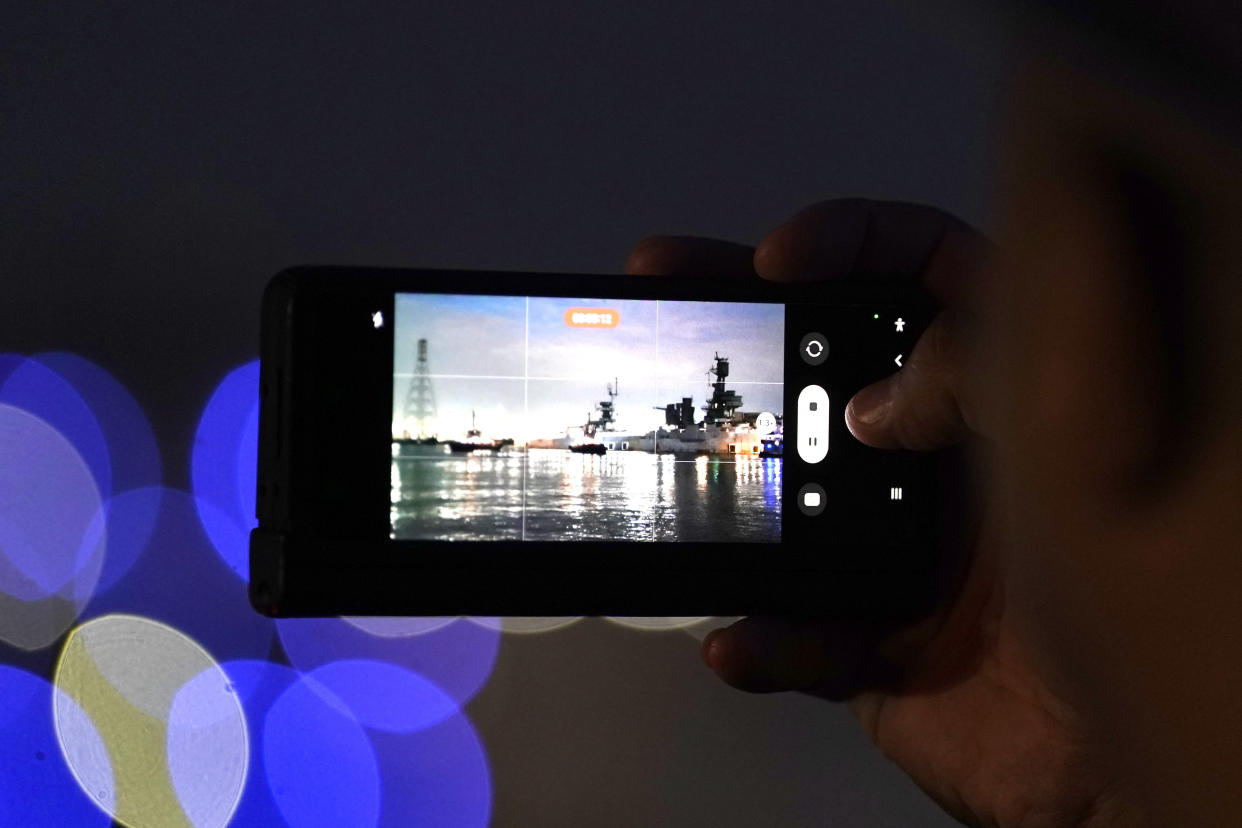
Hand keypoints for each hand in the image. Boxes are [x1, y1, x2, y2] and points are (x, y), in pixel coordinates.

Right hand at [627, 200, 1139, 827]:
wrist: (1129, 766)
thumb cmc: (1141, 595)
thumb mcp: (1064, 433)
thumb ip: (974, 375)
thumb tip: (871, 403)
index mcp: (1005, 384)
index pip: (924, 267)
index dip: (849, 238)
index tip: (778, 256)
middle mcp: (942, 452)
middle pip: (825, 363)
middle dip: (741, 324)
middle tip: (667, 281)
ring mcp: (897, 542)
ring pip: (784, 493)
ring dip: (727, 488)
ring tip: (688, 477)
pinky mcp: (871, 632)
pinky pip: (793, 629)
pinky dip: (761, 640)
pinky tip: (741, 636)